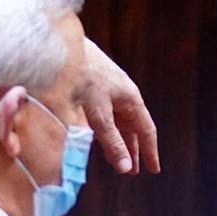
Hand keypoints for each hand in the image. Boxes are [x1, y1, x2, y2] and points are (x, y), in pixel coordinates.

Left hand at [83, 40, 159, 174]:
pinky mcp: (92, 83)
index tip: (153, 170)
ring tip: (115, 157)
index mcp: (131, 99)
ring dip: (117, 140)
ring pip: (116, 119)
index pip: (146, 130)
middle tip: (132, 170)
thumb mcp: (98, 114)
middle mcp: (123, 93)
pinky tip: (96, 134)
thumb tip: (126, 168)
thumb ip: (111, 141)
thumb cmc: (82, 77)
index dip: (150, 152)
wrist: (63, 45)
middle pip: (131, 126)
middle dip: (132, 149)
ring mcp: (108, 88)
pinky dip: (104, 128)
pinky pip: (104, 112)